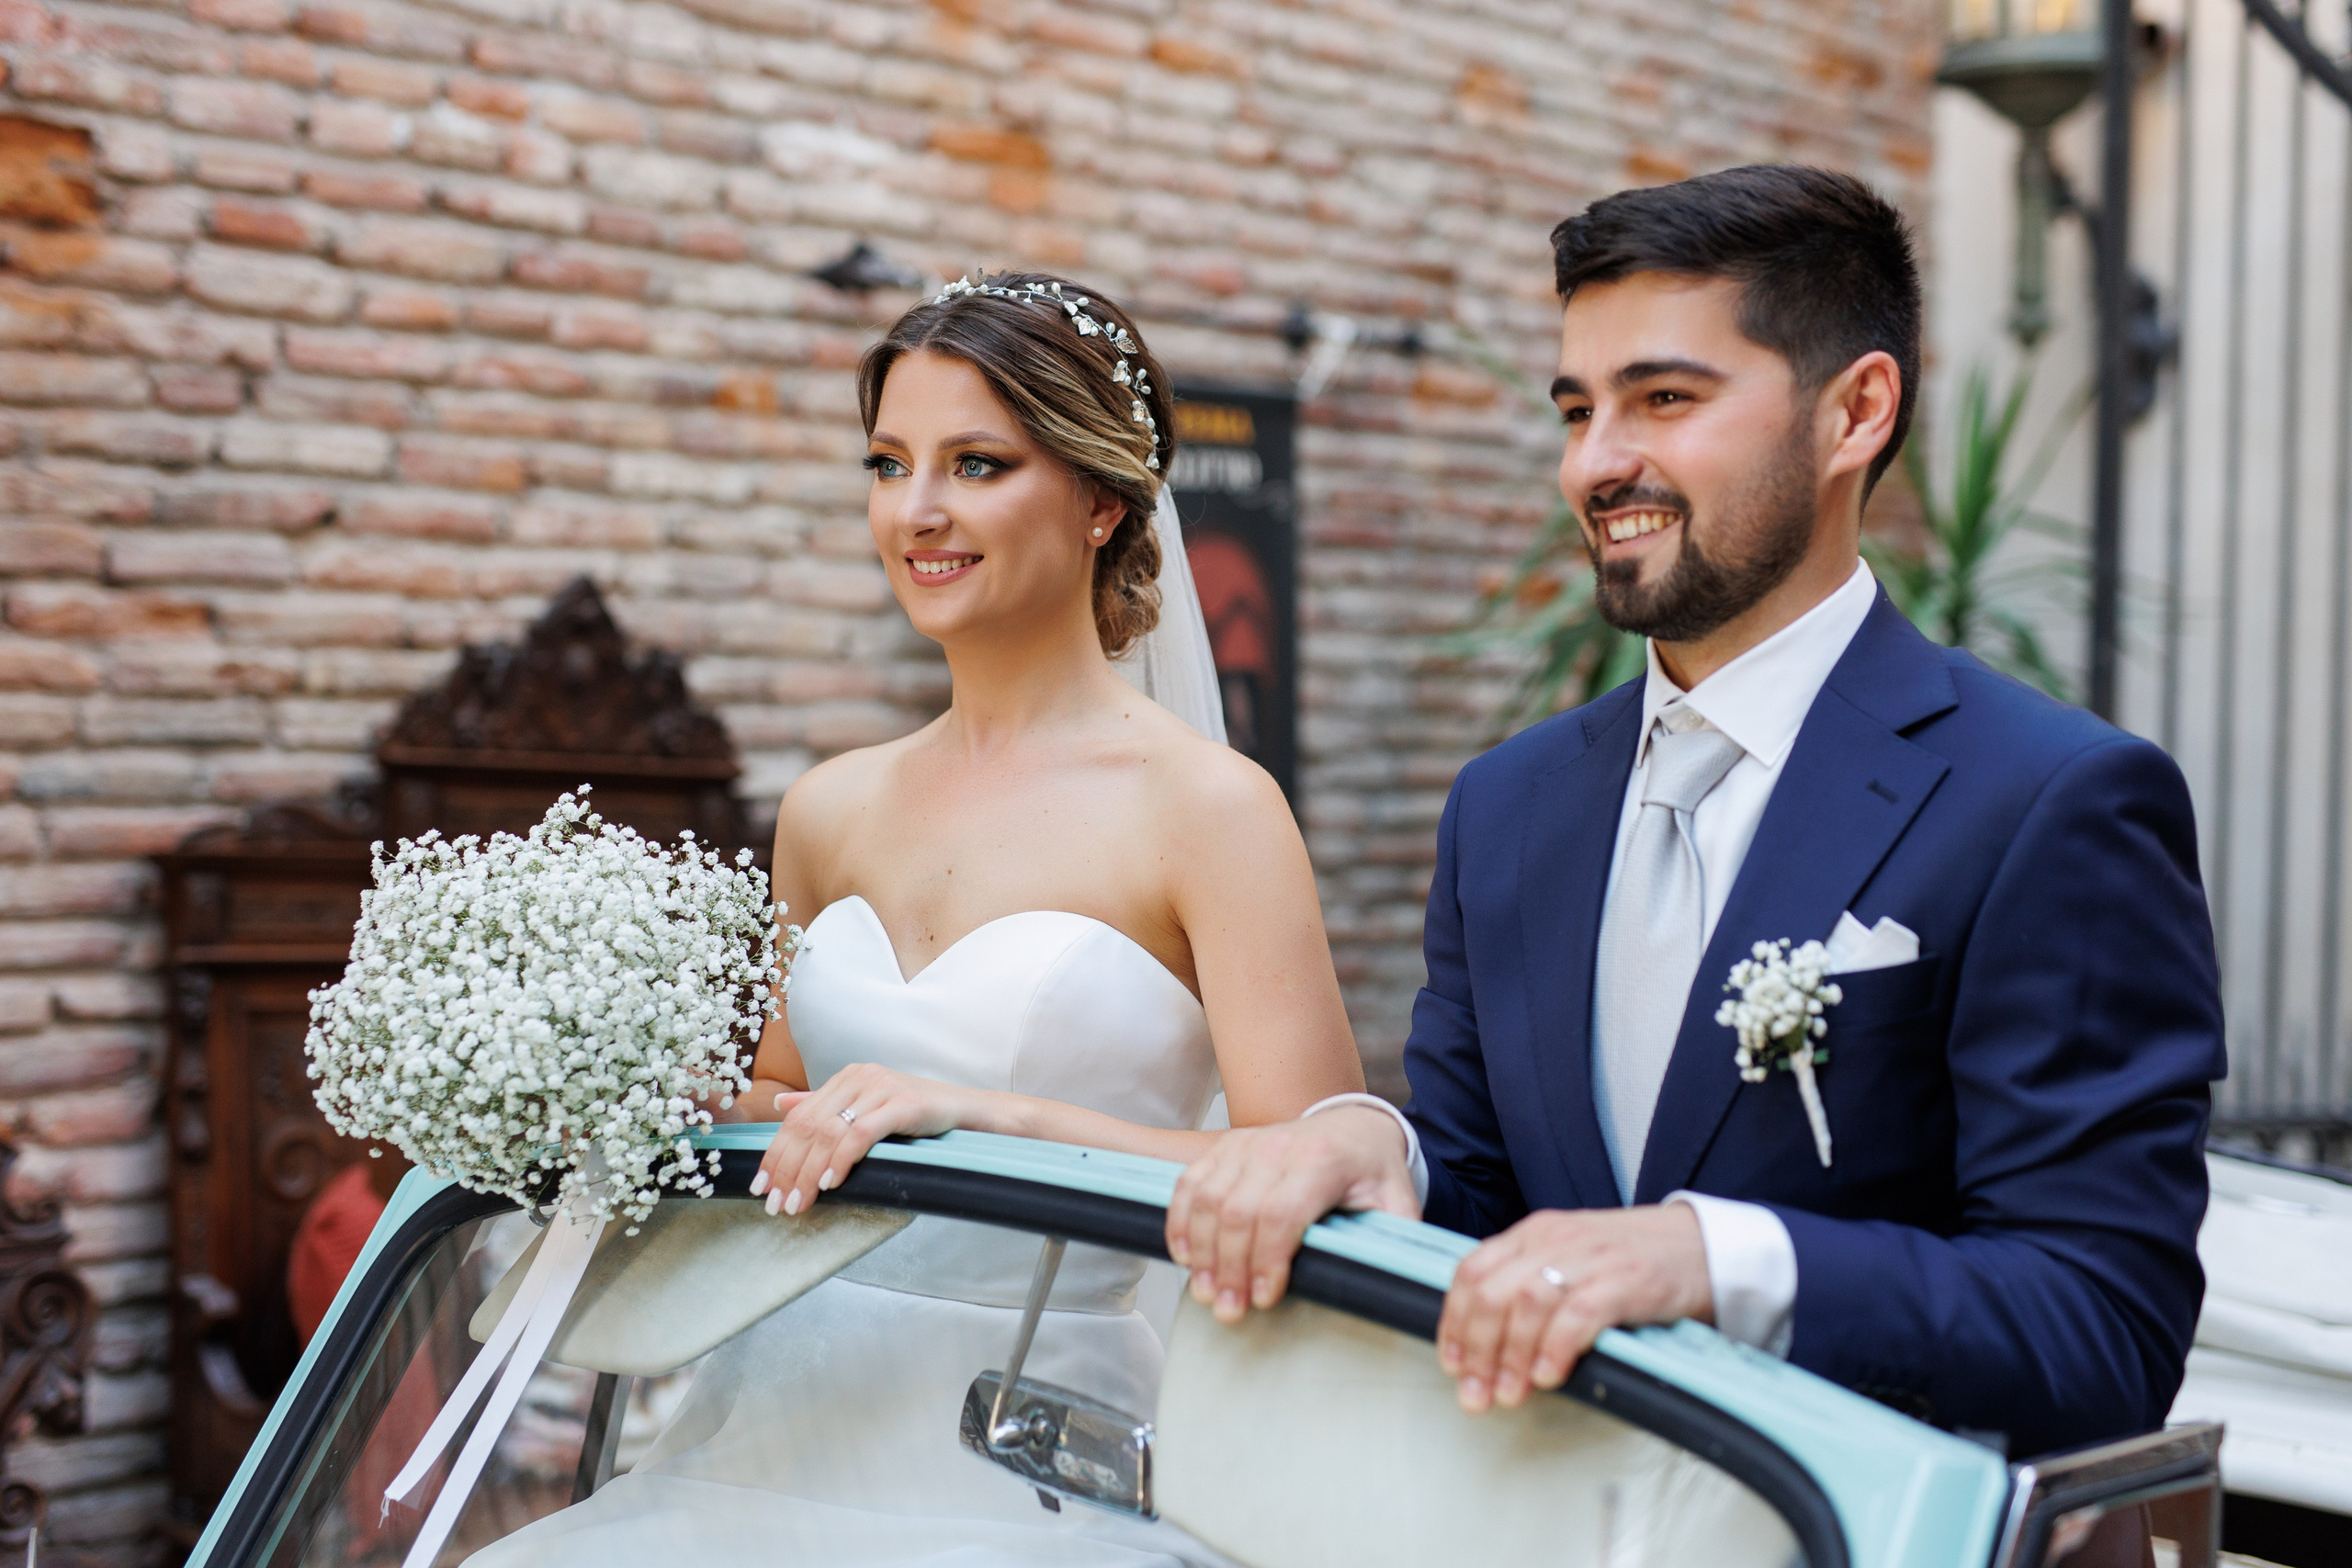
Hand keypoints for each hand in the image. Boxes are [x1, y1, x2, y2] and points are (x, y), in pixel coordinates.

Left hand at [753, 1064, 983, 1216]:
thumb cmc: (917, 1115)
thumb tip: (781, 1106)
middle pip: (807, 1126)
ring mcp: (881, 1088)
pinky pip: (861, 1133)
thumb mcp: (867, 1107)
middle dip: (787, 1169)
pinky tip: (830, 1183)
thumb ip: (824, 1105)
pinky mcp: (902, 1104)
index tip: (760, 1187)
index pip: (797, 1118)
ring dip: (808, 1173)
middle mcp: (859, 1077)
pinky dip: (841, 1160)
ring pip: (829, 1132)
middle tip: (775, 1204)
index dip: (775, 1154)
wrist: (967, 1111)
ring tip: (798, 1202)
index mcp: (846, 1078)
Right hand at [1165, 1107, 1419, 1323]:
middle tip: (1229, 1310)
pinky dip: (1180, 1221)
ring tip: (1206, 1292)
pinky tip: (1185, 1256)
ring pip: (1208, 1200)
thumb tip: (1391, 1285)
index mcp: (1324, 1161)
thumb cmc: (1372, 1171)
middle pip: (1239, 1212)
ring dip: (1201, 1252)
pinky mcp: (1225, 1147)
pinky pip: (1190, 1183)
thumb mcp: (1397, 1201)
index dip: (1267, 1260)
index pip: (1282, 1213)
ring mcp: (1247, 1143)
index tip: (1264, 1299)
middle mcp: (1280, 1147)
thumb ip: (1394, 1240)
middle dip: (1230, 1268)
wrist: (1354, 1125)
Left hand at [1438, 1204, 1711, 1413]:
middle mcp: (1556, 1239)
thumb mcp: (1571, 1259)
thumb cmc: (1632, 1261)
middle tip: (1474, 1394)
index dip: (1455, 1321)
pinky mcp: (1627, 1281)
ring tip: (1509, 1394)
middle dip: (1476, 1349)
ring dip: (1511, 1356)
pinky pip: (1578, 1315)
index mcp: (1535, 1234)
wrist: (1703, 1245)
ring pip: (1527, 1304)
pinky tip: (1548, 1376)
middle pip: (1493, 1292)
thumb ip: (1530, 1284)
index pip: (1473, 1271)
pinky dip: (1556, 1348)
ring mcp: (1591, 1258)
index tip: (1452, 1365)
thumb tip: (1484, 1341)